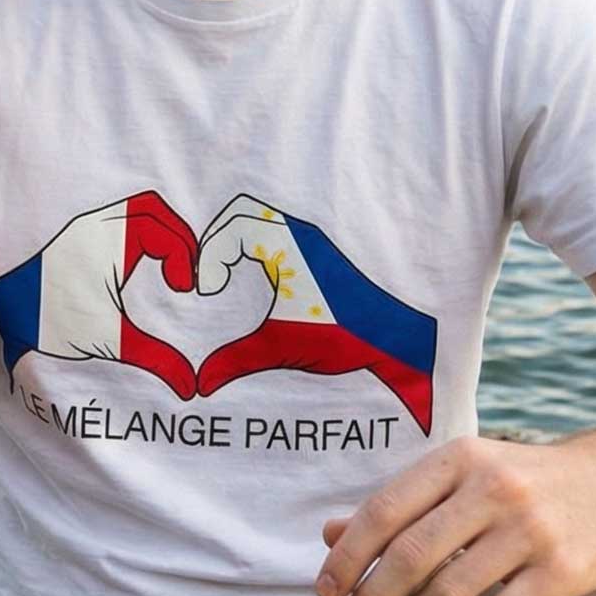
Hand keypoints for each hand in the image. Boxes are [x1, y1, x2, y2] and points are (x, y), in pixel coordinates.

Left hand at [0, 190, 199, 399]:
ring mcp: (83, 227)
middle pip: (152, 208)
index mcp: (107, 241)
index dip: (184, 255)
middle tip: (182, 272)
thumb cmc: (52, 322)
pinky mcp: (75, 236)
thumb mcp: (109, 341)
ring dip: (157, 234)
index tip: (183, 287)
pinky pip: (117, 220)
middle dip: (177, 236)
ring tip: (164, 271)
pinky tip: (137, 272)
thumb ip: (155, 360)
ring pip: (133, 210)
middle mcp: (95, 225)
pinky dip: (137, 236)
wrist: (7, 316)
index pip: (162, 229)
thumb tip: (189, 386)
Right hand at [194, 194, 436, 433]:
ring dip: (235, 241)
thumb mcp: (282, 348)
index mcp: (287, 245)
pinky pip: (273, 230)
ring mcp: (308, 239)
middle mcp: (298, 233)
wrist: (393, 338)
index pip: (231, 228)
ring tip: (227, 277)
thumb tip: (201, 383)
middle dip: (217, 239)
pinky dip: (253, 245)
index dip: (210, 255)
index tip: (208, 290)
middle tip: (210, 275)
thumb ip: (236, 361)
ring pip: (258, 218)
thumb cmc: (342, 336)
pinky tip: (254, 280)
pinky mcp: (315, 249)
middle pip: (240, 211)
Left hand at [316, 431, 595, 595]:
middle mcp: (490, 489)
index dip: (349, 554)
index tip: (325, 589)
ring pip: (452, 590)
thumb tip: (330, 534)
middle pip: (411, 554)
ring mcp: (529, 530)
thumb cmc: (512, 481)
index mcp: (455, 459)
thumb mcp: (455, 475)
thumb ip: (397, 504)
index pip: (385, 510)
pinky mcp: (561, 571)